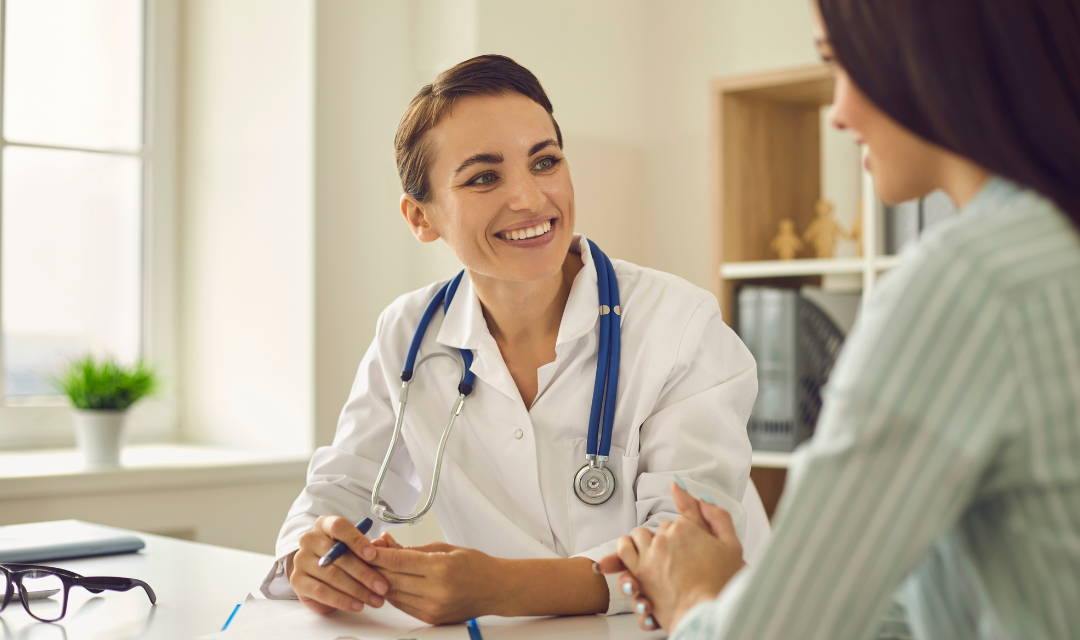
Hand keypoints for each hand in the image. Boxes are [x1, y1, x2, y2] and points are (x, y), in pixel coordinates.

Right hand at [288, 515, 389, 614]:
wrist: (318, 575)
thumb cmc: (342, 557)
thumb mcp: (356, 548)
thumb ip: (369, 547)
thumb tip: (382, 546)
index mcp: (324, 525)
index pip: (339, 527)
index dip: (356, 540)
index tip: (373, 555)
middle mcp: (309, 540)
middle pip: (338, 555)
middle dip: (364, 573)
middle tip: (382, 587)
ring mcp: (301, 560)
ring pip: (332, 575)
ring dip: (357, 590)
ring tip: (375, 599)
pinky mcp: (297, 581)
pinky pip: (321, 592)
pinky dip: (342, 600)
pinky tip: (357, 605)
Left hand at [366, 540, 500, 623]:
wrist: (496, 589)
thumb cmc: (476, 566)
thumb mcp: (445, 548)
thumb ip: (413, 549)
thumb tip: (387, 544)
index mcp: (441, 568)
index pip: (399, 561)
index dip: (377, 554)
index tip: (364, 548)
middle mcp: (436, 591)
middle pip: (392, 579)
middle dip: (374, 567)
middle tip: (363, 556)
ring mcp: (432, 608)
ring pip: (393, 594)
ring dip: (380, 581)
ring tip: (373, 568)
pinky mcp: (431, 618)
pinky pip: (402, 605)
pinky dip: (392, 593)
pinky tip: (389, 582)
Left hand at [598, 481, 745, 630]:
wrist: (709, 615)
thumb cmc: (722, 585)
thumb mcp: (731, 544)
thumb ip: (714, 514)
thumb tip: (694, 492)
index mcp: (686, 528)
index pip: (679, 520)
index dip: (687, 533)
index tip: (690, 544)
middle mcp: (664, 539)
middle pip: (659, 529)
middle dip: (667, 539)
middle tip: (679, 556)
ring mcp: (649, 556)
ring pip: (638, 536)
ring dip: (644, 542)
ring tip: (655, 554)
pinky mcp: (640, 574)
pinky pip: (624, 552)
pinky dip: (627, 551)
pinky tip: (636, 557)